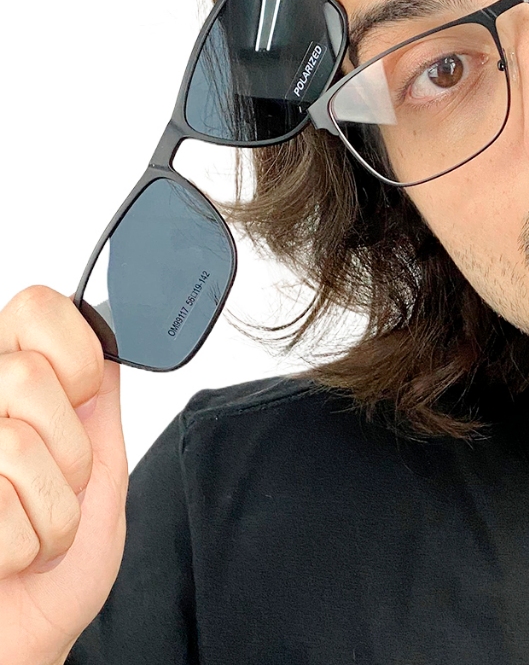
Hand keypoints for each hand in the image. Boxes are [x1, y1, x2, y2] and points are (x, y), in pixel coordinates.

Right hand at [0, 286, 127, 664]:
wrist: (25, 643)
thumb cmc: (56, 568)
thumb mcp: (101, 465)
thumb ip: (99, 399)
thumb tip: (111, 336)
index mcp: (12, 387)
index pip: (38, 305)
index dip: (74, 352)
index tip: (79, 396)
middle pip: (28, 375)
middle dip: (69, 448)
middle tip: (57, 484)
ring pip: (16, 443)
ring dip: (51, 506)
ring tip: (34, 526)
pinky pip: (1, 510)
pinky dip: (23, 544)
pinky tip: (8, 555)